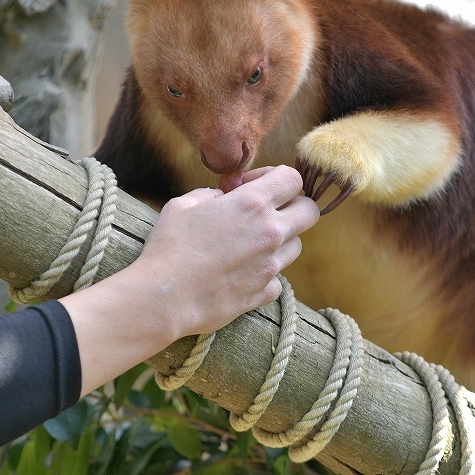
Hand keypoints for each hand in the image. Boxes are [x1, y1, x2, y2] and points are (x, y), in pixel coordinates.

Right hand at [132, 165, 318, 337]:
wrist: (164, 297)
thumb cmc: (168, 247)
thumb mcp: (183, 205)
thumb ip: (210, 194)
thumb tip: (223, 197)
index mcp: (251, 203)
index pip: (293, 178)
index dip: (275, 177)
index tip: (252, 186)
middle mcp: (269, 232)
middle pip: (310, 211)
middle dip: (292, 207)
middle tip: (266, 213)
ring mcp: (270, 265)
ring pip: (296, 246)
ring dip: (279, 241)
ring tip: (249, 245)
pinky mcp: (264, 292)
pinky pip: (278, 279)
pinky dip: (265, 274)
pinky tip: (241, 273)